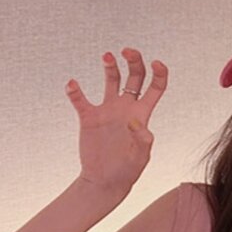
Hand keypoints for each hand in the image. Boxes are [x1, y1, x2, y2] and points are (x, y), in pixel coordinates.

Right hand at [65, 48, 167, 197]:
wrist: (104, 181)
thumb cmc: (127, 170)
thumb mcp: (141, 157)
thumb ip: (142, 139)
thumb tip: (134, 120)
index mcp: (142, 114)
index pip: (156, 87)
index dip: (159, 72)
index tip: (156, 62)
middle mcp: (126, 107)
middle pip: (134, 76)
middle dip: (134, 61)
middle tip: (127, 51)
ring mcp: (107, 111)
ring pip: (111, 80)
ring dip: (110, 66)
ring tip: (107, 56)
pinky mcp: (89, 118)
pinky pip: (81, 100)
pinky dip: (75, 91)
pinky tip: (72, 84)